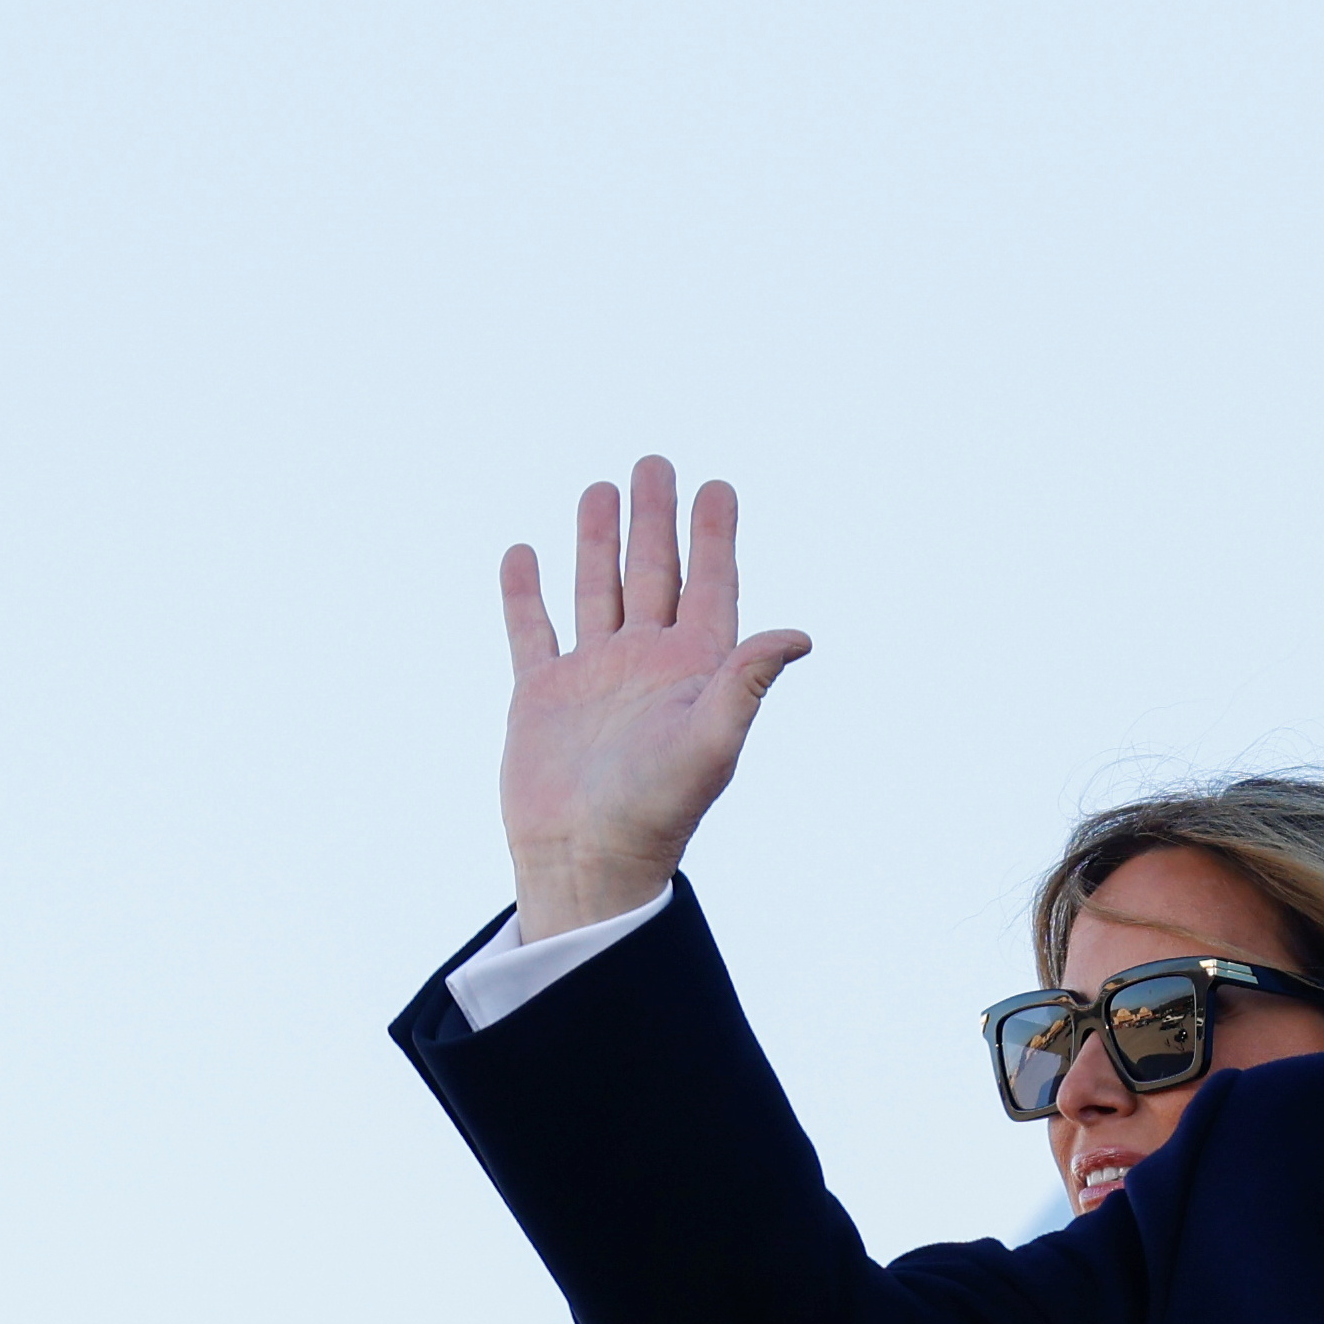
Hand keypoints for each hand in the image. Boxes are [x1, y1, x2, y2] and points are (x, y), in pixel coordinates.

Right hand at [496, 457, 812, 939]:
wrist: (587, 861)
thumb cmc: (658, 809)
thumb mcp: (712, 740)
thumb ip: (748, 682)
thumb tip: (800, 634)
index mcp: (694, 671)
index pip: (711, 587)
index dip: (714, 537)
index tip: (717, 486)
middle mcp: (646, 666)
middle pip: (654, 575)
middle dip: (656, 520)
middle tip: (657, 463)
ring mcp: (593, 677)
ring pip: (595, 590)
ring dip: (598, 541)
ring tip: (600, 489)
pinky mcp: (542, 696)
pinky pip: (532, 630)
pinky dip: (524, 592)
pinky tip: (524, 553)